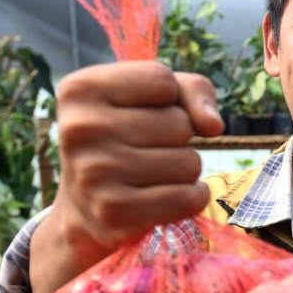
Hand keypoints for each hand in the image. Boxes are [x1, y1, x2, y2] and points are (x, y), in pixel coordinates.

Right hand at [31, 61, 223, 292]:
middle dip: (176, 137)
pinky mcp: (114, 212)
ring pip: (189, 162)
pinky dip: (190, 197)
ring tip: (150, 173)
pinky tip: (164, 196)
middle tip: (145, 149)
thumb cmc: (124, 138)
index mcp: (80, 90)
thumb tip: (213, 125)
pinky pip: (188, 198)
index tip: (142, 112)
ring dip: (183, 169)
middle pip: (179, 124)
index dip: (169, 98)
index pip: (162, 80)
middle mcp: (80, 129)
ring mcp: (93, 173)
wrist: (83, 205)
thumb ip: (191, 90)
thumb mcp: (151, 97)